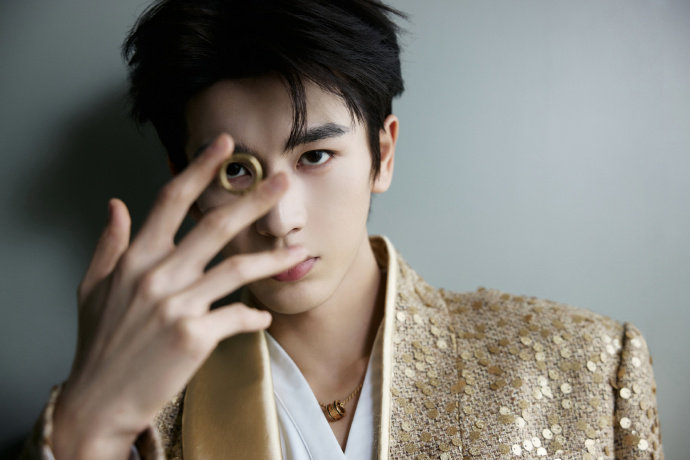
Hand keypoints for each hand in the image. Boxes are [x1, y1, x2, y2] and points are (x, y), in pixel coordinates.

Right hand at [51, 134, 305, 458]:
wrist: (99, 399)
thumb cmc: (99, 343)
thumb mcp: (93, 288)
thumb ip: (109, 244)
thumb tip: (116, 204)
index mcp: (136, 258)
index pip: (171, 200)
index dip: (200, 168)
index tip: (225, 145)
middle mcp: (157, 275)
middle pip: (214, 226)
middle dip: (254, 201)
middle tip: (283, 183)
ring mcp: (177, 305)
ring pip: (237, 269)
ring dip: (272, 258)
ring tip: (299, 250)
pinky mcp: (194, 336)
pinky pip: (237, 316)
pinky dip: (255, 316)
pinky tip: (265, 316)